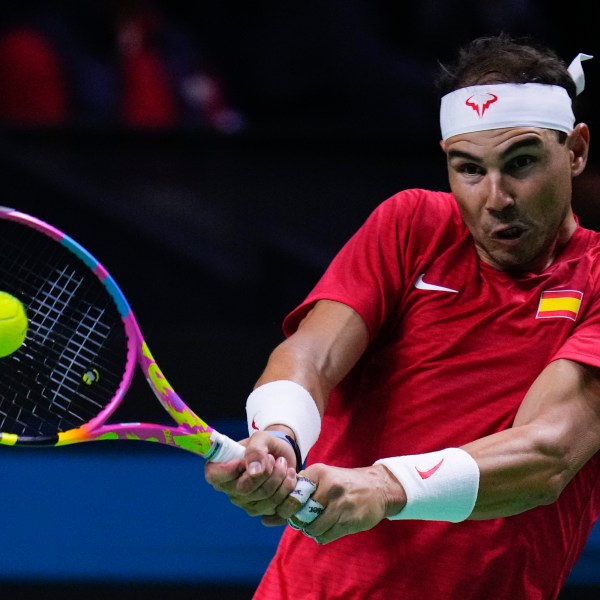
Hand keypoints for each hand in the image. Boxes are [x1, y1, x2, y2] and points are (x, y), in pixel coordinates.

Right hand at [204, 431, 298, 523]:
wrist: (283, 455)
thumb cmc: (266, 446)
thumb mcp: (261, 438)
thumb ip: (256, 450)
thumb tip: (254, 471)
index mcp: (222, 470)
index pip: (214, 477)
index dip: (229, 470)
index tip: (244, 460)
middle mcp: (231, 491)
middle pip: (245, 490)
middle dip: (266, 472)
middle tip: (274, 459)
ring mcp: (247, 504)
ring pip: (266, 500)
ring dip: (281, 479)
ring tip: (283, 464)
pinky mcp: (265, 513)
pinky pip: (280, 511)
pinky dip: (290, 492)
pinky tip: (290, 478)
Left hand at [276, 463, 406, 543]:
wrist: (378, 488)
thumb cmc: (343, 485)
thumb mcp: (322, 480)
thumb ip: (297, 495)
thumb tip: (266, 519)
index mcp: (318, 473)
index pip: (291, 496)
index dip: (286, 508)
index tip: (290, 511)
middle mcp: (328, 486)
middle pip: (299, 515)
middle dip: (299, 520)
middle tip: (307, 517)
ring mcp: (339, 504)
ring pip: (311, 528)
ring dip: (312, 529)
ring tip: (321, 520)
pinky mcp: (348, 520)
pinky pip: (324, 536)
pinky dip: (323, 535)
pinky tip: (331, 526)